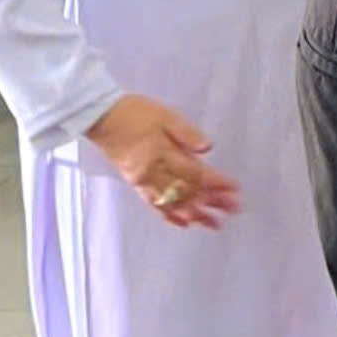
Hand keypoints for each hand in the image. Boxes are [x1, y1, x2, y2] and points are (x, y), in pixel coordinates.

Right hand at [87, 93, 240, 229]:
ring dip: (196, 213)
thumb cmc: (135, 112)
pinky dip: (171, 216)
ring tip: (215, 223)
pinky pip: (154, 205)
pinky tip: (185, 223)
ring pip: (173, 203)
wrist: (102, 117)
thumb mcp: (166, 115)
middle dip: (212, 202)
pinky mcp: (135, 185)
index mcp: (162, 154)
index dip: (216, 183)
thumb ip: (187, 133)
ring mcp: (143, 181)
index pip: (195, 173)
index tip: (234, 189)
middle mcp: (153, 173)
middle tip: (233, 210)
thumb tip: (208, 148)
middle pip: (187, 191)